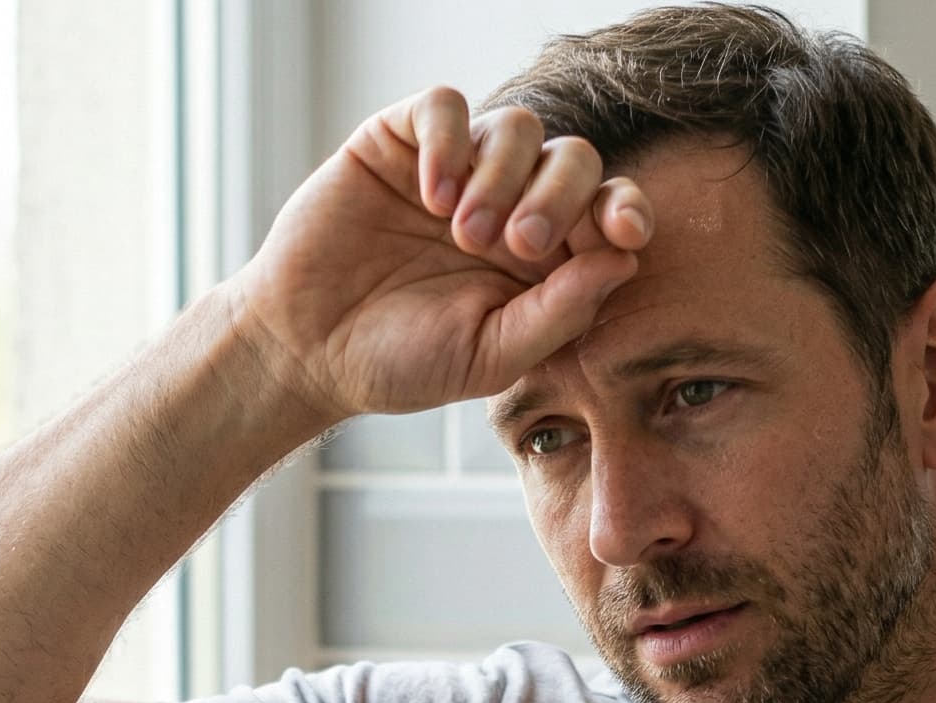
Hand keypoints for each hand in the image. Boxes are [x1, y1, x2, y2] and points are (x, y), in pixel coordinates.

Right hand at [227, 84, 652, 430]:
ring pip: (519, 126)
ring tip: (461, 231)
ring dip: (502, 175)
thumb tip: (625, 260)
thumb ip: (559, 313)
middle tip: (518, 243)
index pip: (605, 212)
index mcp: (542, 262)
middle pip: (574, 159)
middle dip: (559, 195)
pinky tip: (432, 193)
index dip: (624, 210)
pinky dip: (449, 140)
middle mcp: (509, 206)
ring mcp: (457, 170)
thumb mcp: (491, 355)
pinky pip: (446, 105)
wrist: (309, 348)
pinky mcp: (400, 142)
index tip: (622, 230)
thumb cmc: (403, 363)